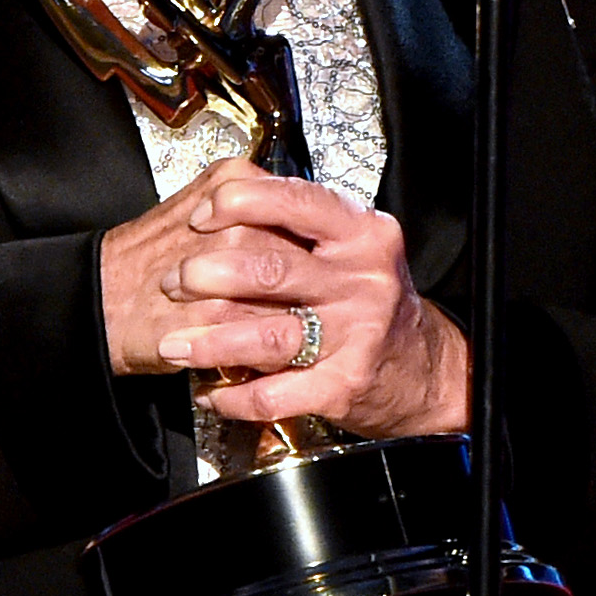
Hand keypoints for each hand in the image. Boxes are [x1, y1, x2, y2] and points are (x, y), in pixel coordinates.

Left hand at [99, 160, 467, 440]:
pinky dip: (233, 396)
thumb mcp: (350, 249)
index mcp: (362, 234)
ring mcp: (356, 335)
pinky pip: (275, 394)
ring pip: (266, 335)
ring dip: (208, 342)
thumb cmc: (370, 302)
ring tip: (173, 343)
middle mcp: (363, 279)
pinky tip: (211, 392)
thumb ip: (298, 226)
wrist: (422, 370)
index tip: (201, 215)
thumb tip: (220, 199)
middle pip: (269, 269)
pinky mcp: (344, 385)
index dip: (239, 203)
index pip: (296, 202)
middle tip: (172, 281)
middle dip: (206, 274)